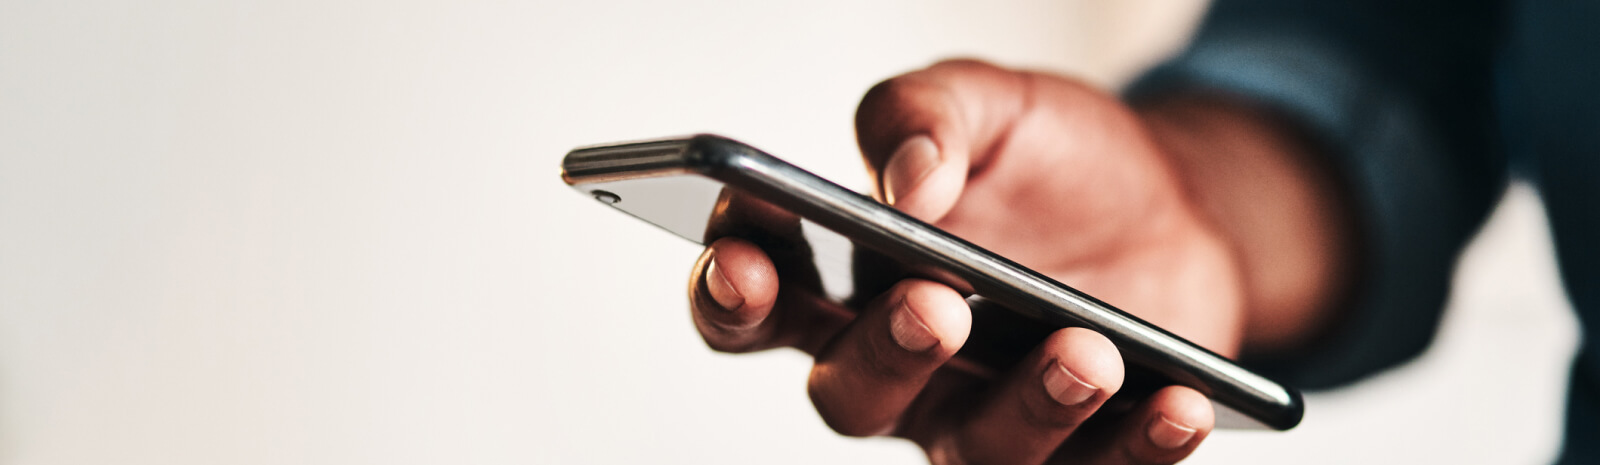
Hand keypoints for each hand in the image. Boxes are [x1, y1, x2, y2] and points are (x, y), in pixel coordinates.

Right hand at [686, 59, 1324, 463]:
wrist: (1171, 202)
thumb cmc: (1050, 160)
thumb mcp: (990, 102)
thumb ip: (925, 116)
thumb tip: (905, 179)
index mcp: (845, 280)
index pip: (757, 302)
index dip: (730, 291)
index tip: (744, 260)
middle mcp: (898, 365)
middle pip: (849, 395)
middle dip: (885, 354)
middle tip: (933, 307)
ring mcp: (983, 415)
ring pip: (973, 452)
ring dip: (1027, 409)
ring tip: (1084, 352)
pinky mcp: (1076, 449)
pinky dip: (1136, 448)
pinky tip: (1175, 404)